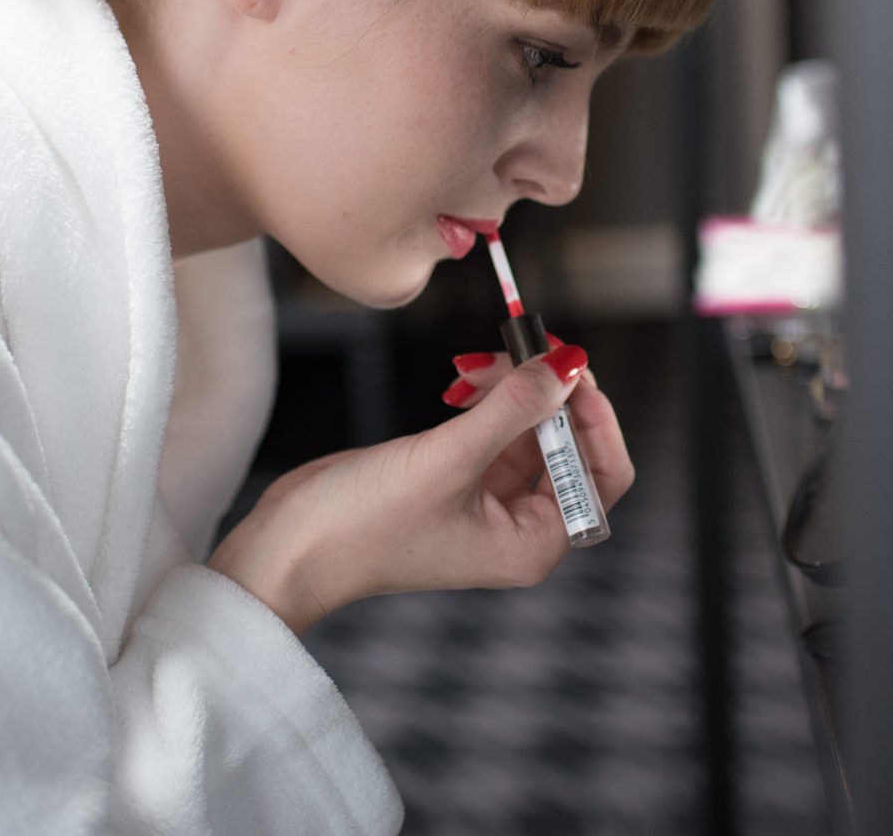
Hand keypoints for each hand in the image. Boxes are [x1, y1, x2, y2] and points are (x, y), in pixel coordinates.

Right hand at [206, 345, 633, 634]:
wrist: (288, 547)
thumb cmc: (363, 525)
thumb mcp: (448, 459)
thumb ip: (515, 409)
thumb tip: (569, 365)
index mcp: (535, 542)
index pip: (604, 473)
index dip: (596, 416)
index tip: (569, 367)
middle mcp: (520, 526)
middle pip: (570, 443)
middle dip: (549, 392)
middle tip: (522, 345)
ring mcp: (488, 501)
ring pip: (531, 427)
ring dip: (514, 387)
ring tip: (475, 364)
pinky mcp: (456, 477)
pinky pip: (496, 426)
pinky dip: (488, 397)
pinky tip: (460, 382)